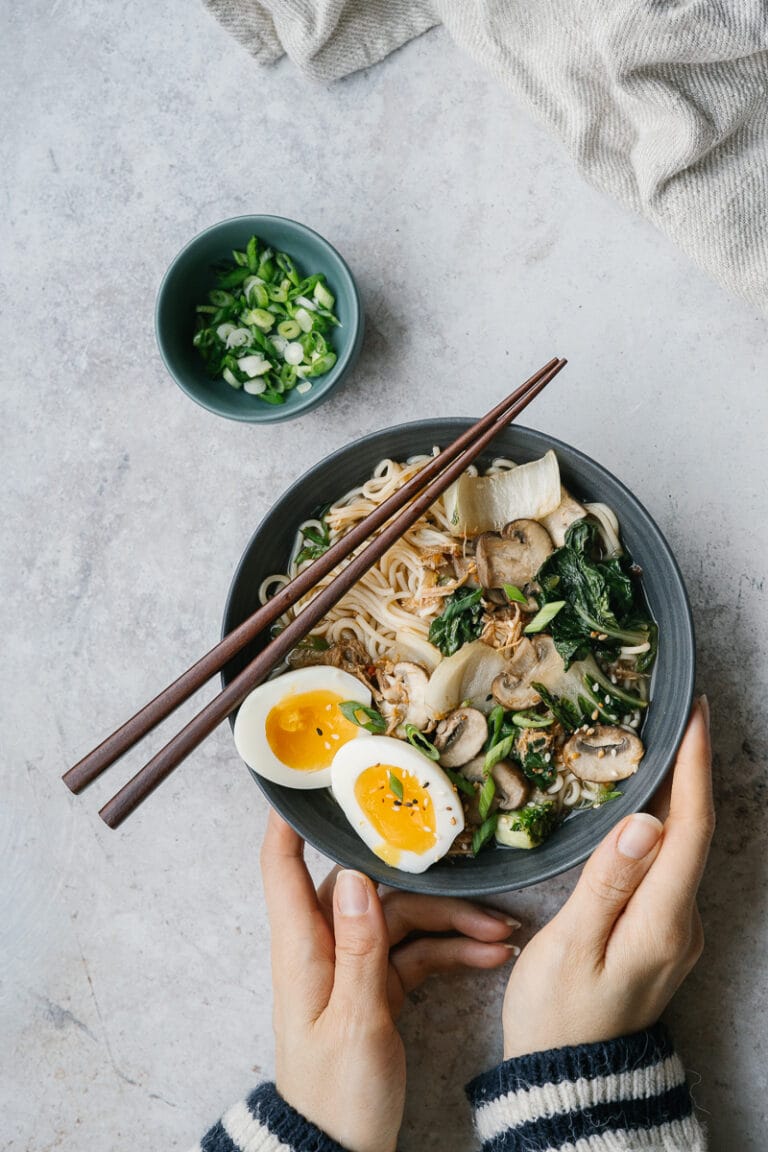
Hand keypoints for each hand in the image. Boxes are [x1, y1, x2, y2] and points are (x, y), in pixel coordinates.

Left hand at [261, 811, 518, 1151]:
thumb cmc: (336, 1094)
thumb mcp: (354, 1022)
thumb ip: (358, 948)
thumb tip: (357, 876)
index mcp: (304, 948)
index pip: (282, 866)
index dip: (291, 818)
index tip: (314, 774)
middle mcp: (327, 947)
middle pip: (373, 890)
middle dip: (427, 887)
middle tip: (479, 891)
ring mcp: (355, 967)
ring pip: (405, 921)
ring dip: (452, 926)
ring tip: (501, 938)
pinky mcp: (379, 989)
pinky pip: (418, 956)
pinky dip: (452, 955)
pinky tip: (490, 960)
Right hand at [502, 698, 713, 1057]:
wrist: (569, 1078)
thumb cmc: (557, 1014)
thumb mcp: (571, 947)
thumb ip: (608, 882)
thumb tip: (645, 821)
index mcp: (663, 922)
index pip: (691, 829)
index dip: (695, 768)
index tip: (697, 717)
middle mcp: (683, 924)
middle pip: (694, 833)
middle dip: (691, 771)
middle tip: (678, 716)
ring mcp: (676, 933)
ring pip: (683, 850)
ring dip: (677, 797)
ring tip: (658, 746)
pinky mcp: (660, 937)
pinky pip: (669, 869)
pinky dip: (662, 829)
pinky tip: (642, 808)